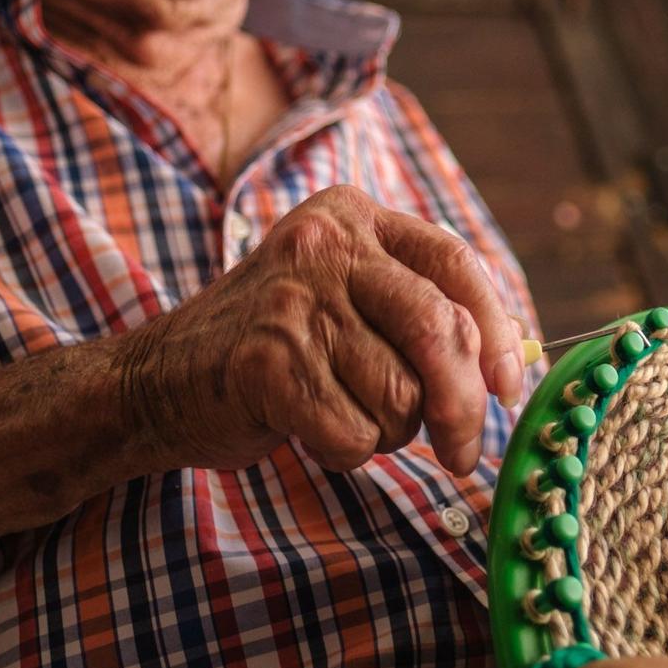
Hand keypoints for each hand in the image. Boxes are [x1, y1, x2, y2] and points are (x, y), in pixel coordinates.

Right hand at [117, 186, 524, 474]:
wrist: (156, 382)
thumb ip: (419, 311)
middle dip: (463, 404)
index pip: (455, 262)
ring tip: (344, 413)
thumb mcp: (344, 300)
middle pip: (437, 329)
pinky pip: (356, 431)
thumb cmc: (273, 350)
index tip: (507, 389)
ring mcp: (293, 300)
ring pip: (401, 393)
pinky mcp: (268, 362)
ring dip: (390, 431)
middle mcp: (324, 243)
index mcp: (352, 216)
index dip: (494, 331)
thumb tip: (511, 358)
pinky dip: (347, 451)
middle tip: (463, 451)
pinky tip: (308, 429)